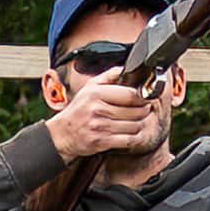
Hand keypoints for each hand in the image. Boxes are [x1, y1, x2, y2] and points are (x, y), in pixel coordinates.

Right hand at [43, 59, 168, 160]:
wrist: (62, 134)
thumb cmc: (78, 110)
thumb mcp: (89, 87)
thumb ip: (109, 76)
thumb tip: (126, 68)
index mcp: (96, 93)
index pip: (131, 94)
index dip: (144, 96)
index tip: (146, 97)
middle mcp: (98, 109)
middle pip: (136, 111)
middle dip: (144, 110)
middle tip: (144, 109)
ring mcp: (100, 126)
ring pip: (135, 126)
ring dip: (140, 124)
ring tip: (137, 120)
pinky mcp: (102, 142)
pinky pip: (129, 140)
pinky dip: (135, 137)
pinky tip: (132, 133)